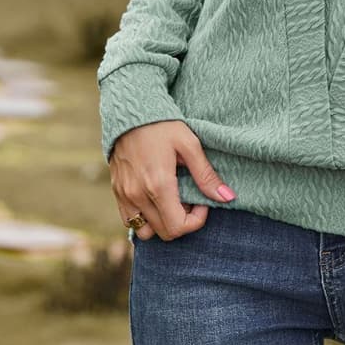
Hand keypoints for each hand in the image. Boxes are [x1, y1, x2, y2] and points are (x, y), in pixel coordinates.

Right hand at [109, 120, 235, 240]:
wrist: (130, 112)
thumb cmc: (163, 125)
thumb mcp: (189, 144)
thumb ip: (206, 175)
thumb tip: (227, 197)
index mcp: (158, 185)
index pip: (178, 227)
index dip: (196, 221)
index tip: (202, 202)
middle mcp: (138, 195)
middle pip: (164, 232)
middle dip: (182, 221)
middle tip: (190, 199)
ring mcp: (124, 196)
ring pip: (145, 231)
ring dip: (162, 223)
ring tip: (171, 201)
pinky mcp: (116, 192)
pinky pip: (129, 220)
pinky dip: (144, 218)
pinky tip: (155, 199)